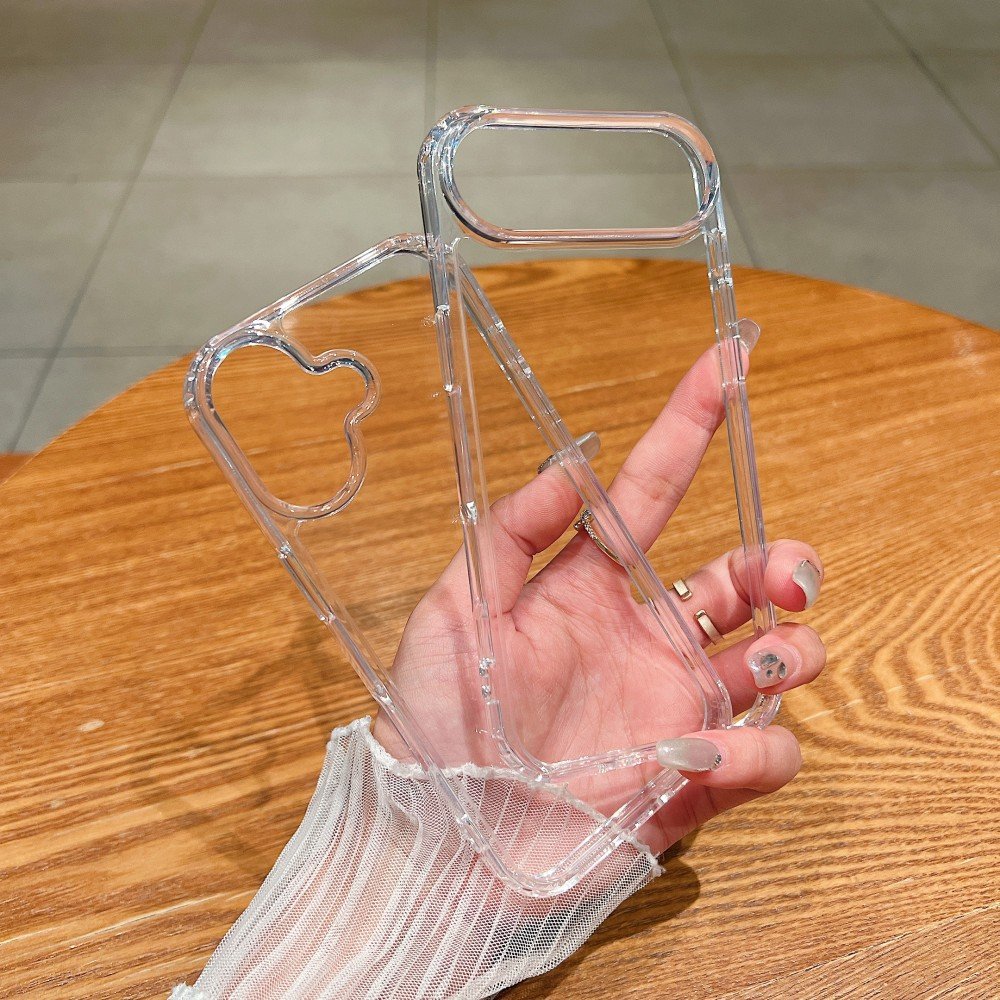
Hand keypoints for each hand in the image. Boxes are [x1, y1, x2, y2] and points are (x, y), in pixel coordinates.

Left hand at [374, 348, 824, 855]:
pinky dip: (756, 748)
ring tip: (753, 661)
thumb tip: (572, 460)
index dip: (689, 426)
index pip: (652, 493)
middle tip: (784, 575)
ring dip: (791, 647)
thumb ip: (511, 532)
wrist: (439, 846)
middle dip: (784, 561)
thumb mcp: (454, 611)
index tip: (729, 362)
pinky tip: (702, 753)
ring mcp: (674, 706)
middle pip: (745, 577)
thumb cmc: (433, 726)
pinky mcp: (693, 778)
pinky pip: (766, 752)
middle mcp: (644, 639)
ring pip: (778, 656)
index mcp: (588, 588)